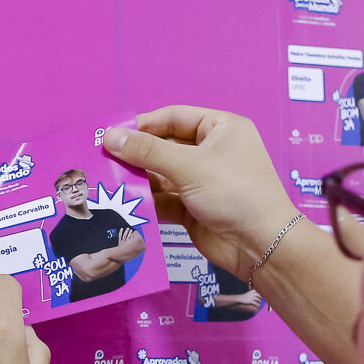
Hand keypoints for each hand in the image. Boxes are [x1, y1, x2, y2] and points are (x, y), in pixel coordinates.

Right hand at [105, 108, 299, 277]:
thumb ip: (148, 152)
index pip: (174, 118)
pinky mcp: (193, 208)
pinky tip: (126, 203)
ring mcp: (202, 181)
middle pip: (164, 147)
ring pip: (161, 175)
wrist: (260, 245)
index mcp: (221, 128)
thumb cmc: (236, 193)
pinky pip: (164, 199)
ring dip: (139, 180)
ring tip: (109, 182)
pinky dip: (147, 201)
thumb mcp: (190, 166)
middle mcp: (212, 152)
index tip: (112, 134)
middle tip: (103, 159)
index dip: (143, 125)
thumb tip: (110, 137)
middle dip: (137, 155)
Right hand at [235, 290, 262, 313]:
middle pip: (259, 295)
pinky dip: (258, 305)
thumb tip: (254, 294)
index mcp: (252, 291)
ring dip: (260, 302)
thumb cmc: (243, 296)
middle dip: (260, 298)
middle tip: (261, 300)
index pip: (258, 292)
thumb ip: (252, 293)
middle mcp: (253, 294)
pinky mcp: (251, 301)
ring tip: (260, 303)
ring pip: (258, 299)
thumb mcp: (248, 293)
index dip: (260, 294)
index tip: (261, 296)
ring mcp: (252, 297)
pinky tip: (259, 306)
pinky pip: (256, 303)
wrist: (239, 298)